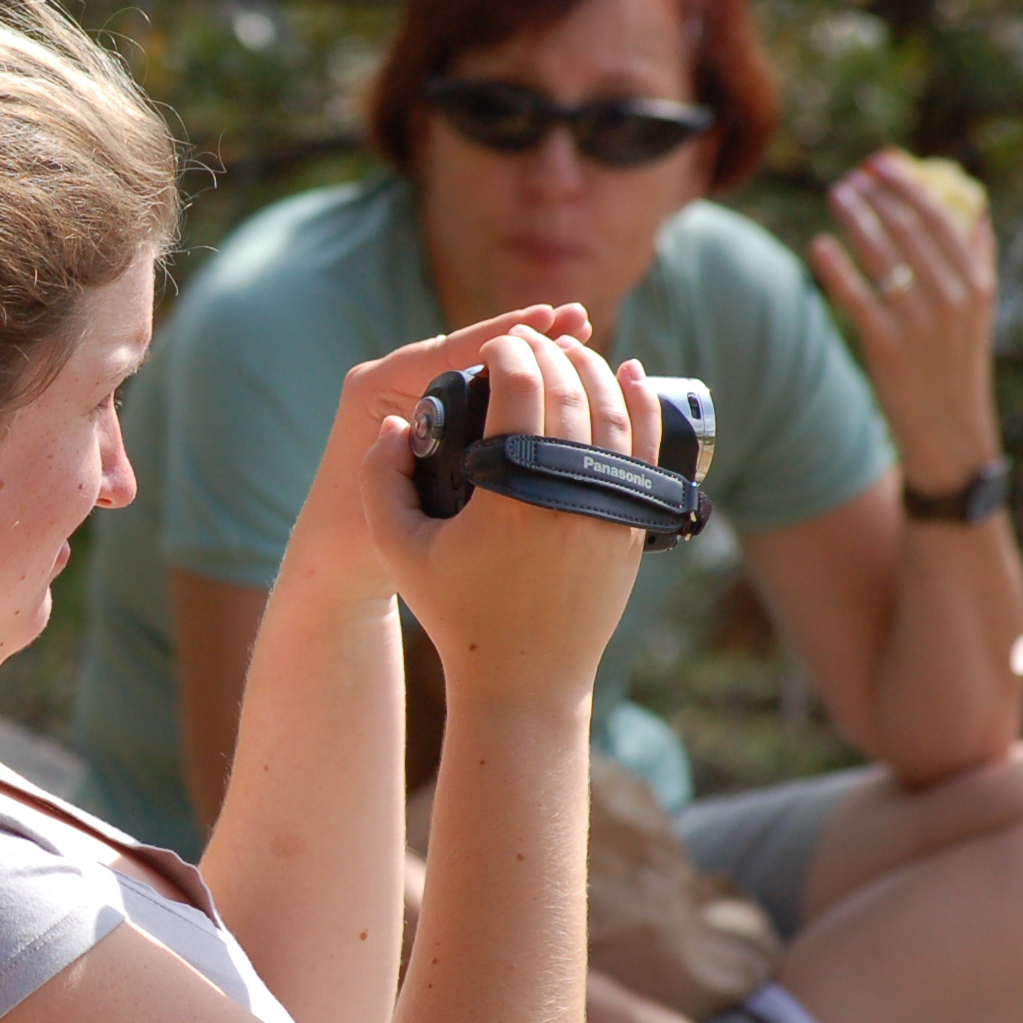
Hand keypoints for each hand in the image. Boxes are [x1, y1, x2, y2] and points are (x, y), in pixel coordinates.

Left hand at [288, 302, 591, 609]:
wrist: (343, 565)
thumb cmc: (355, 536)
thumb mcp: (378, 499)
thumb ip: (390, 465)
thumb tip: (404, 424)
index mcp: (375, 388)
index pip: (448, 351)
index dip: (501, 336)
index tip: (548, 320)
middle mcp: (396, 383)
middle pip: (473, 351)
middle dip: (526, 338)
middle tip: (578, 320)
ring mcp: (420, 401)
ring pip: (485, 372)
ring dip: (532, 358)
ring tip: (582, 335)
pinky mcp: (437, 422)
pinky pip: (486, 396)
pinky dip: (524, 388)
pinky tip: (569, 383)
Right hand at [359, 326, 658, 707]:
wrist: (525, 678)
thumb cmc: (456, 613)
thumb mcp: (396, 550)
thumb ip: (377, 481)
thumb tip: (391, 424)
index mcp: (512, 491)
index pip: (518, 387)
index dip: (504, 351)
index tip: (489, 347)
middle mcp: (569, 491)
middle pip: (567, 387)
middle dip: (544, 352)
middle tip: (521, 344)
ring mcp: (611, 505)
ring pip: (612, 407)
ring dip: (588, 367)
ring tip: (563, 353)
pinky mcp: (635, 521)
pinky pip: (645, 443)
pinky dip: (637, 399)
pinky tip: (626, 372)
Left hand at [808, 151, 1002, 494]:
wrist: (951, 434)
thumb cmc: (958, 367)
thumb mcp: (981, 313)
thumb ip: (978, 260)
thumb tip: (976, 208)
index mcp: (977, 284)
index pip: (941, 218)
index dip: (909, 185)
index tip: (883, 162)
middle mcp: (952, 298)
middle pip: (909, 229)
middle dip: (878, 195)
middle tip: (852, 175)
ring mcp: (919, 322)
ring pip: (881, 255)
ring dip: (855, 218)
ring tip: (836, 195)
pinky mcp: (885, 345)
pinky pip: (854, 295)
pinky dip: (834, 265)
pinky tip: (818, 244)